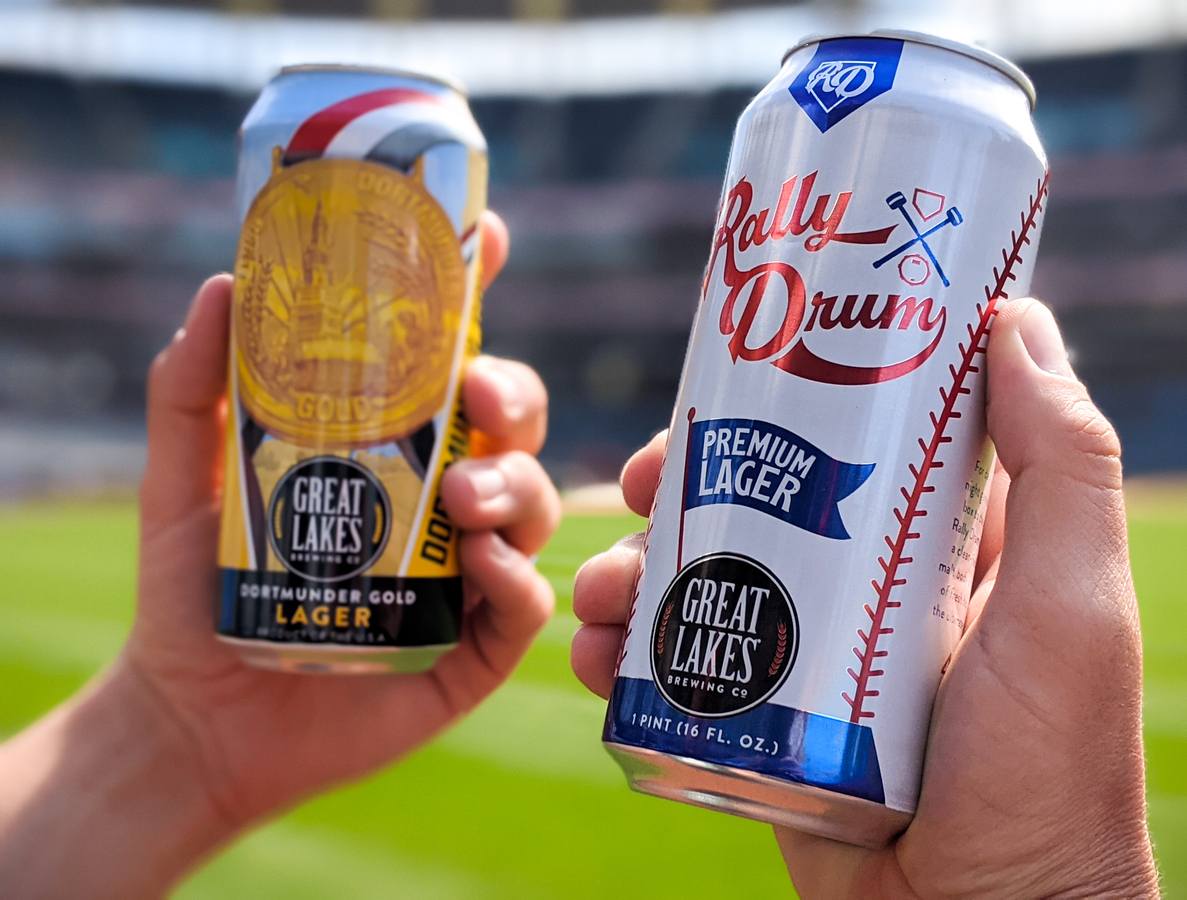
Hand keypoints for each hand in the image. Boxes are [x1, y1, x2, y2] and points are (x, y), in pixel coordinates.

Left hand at [0, 210, 560, 898]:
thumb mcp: (181, 477)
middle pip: (513, 425)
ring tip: (461, 500)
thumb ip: (190, 386)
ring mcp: (466, 572)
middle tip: (475, 398)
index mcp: (391, 447)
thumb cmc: (197, 591)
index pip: (452, 362)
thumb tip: (222, 285)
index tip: (494, 241)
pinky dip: (519, 581)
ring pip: (534, 505)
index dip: (481, 298)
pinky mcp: (473, 648)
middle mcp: (441, 500)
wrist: (197, 717)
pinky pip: (525, 606)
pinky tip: (485, 568)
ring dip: (516, 487)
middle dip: (513, 395)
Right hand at [573, 299, 1158, 898]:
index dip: (780, 394)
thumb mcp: (1069, 605)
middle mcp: (871, 582)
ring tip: (592, 593)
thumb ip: (1063, 466)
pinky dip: (622, 652)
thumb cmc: (1048, 771)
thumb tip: (1011, 317)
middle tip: (631, 487)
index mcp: (942, 539)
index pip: (853, 432)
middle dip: (678, 483)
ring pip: (701, 576)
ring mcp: (810, 649)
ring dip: (629, 570)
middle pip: (753, 497)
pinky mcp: (762, 714)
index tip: (718, 376)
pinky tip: (591, 656)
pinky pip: (678, 663)